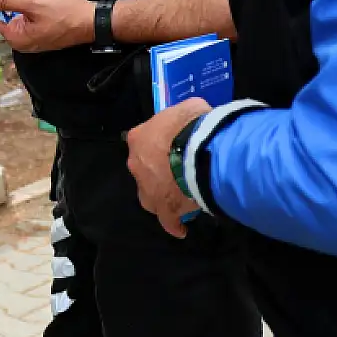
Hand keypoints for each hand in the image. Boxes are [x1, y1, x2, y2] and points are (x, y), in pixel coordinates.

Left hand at [0, 0, 91, 52]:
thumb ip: (7, 0)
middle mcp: (23, 42)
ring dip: (17, 0)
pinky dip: (28, 6)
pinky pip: (29, 18)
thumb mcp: (33, 2)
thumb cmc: (64, 12)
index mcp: (16, 38)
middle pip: (5, 17)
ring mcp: (34, 39)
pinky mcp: (44, 33)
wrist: (93, 21)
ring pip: (18, 16)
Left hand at [125, 97, 209, 237]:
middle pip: (145, 169)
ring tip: (180, 195)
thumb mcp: (191, 108)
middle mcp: (136, 164)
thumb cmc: (192, 125)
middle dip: (160, 169)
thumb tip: (194, 119)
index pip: (143, 139)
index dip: (160, 143)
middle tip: (180, 169)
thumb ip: (187, 116)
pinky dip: (173, 223)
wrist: (199, 153)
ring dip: (162, 194)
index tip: (173, 145)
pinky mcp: (163, 209)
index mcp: (139, 138)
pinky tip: (181, 228)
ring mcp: (148, 189)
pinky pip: (167, 220)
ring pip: (150, 195)